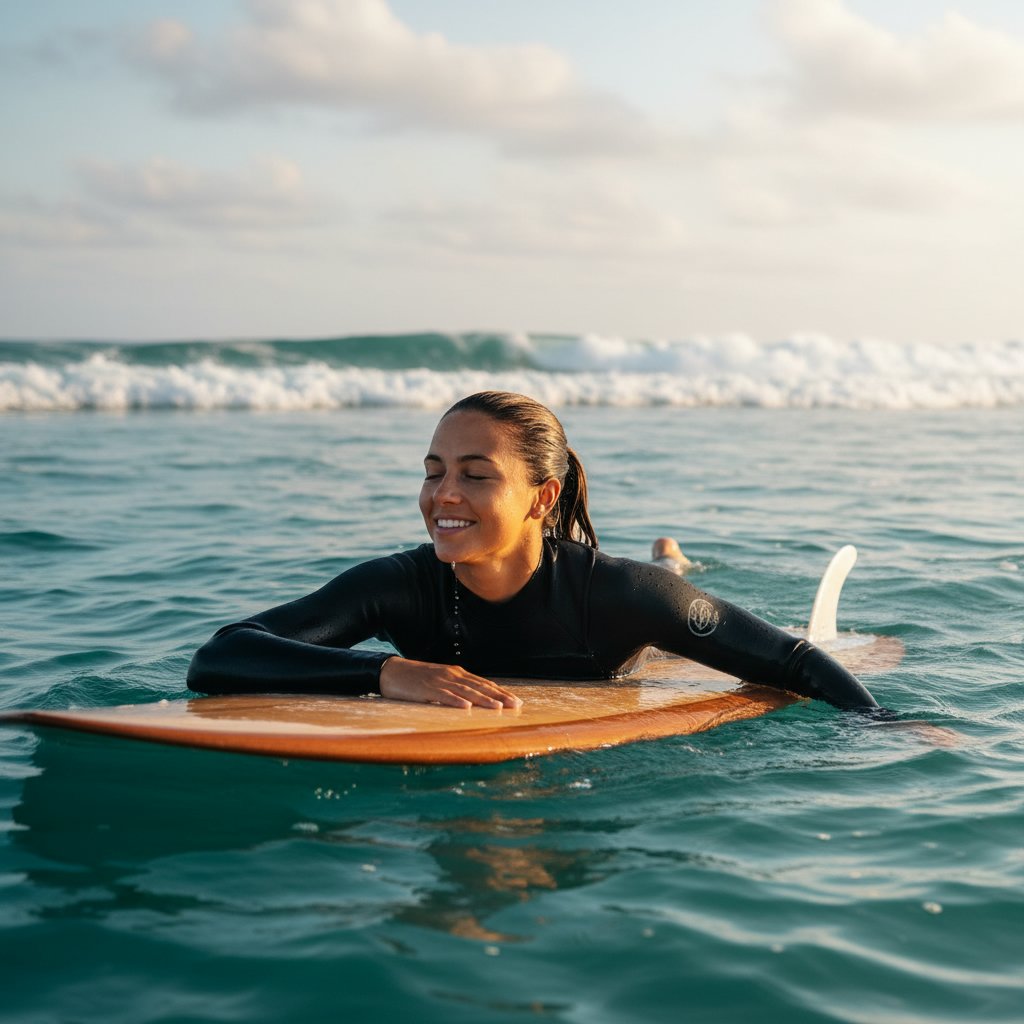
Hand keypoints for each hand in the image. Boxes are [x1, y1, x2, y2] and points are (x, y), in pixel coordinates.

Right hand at [379, 657, 522, 709]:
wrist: (392, 671)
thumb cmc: (417, 678)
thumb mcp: (441, 680)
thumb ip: (457, 688)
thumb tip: (474, 700)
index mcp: (457, 674)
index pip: (484, 683)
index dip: (500, 692)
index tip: (516, 701)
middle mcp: (452, 676)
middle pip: (480, 687)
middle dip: (499, 697)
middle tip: (515, 706)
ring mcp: (440, 682)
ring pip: (466, 692)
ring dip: (483, 700)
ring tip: (498, 707)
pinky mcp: (427, 690)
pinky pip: (444, 696)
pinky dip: (456, 701)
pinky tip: (466, 708)